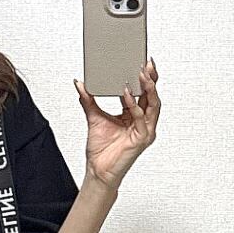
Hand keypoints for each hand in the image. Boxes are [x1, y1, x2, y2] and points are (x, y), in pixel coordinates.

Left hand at [73, 59, 159, 191]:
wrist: (97, 171)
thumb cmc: (100, 150)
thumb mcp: (93, 118)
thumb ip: (88, 100)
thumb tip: (80, 84)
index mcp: (134, 115)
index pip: (143, 93)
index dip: (145, 78)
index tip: (142, 61)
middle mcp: (143, 122)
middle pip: (152, 96)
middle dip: (151, 79)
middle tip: (146, 63)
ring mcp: (145, 130)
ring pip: (153, 105)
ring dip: (148, 89)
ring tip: (142, 74)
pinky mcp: (142, 138)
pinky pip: (141, 119)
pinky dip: (134, 106)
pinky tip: (127, 95)